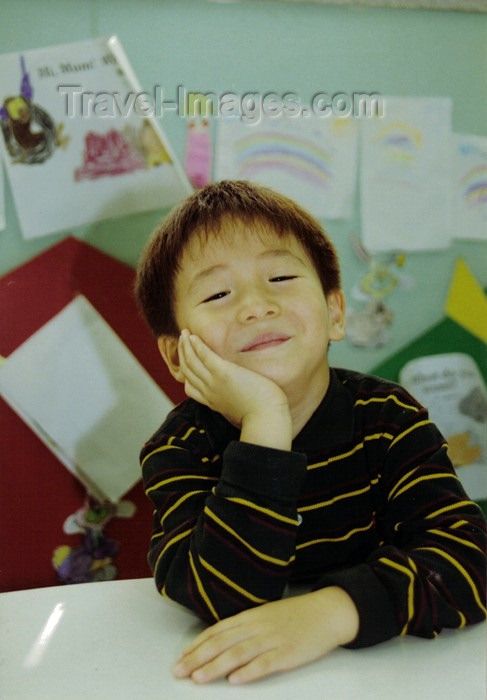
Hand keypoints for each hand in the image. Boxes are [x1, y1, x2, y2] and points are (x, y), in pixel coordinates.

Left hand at [173, 587, 358, 684]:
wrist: (325, 612)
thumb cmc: (294, 616)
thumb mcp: (264, 615)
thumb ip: (243, 627)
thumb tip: (217, 643)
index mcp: (250, 616)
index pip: (217, 631)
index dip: (196, 645)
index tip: (180, 658)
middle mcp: (257, 626)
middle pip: (222, 642)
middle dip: (198, 657)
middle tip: (179, 671)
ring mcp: (272, 639)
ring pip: (238, 653)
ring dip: (216, 667)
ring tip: (198, 678)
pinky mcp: (288, 653)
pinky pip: (265, 663)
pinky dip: (249, 671)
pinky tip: (235, 680)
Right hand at [178, 330, 291, 448]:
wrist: (266, 419)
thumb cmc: (261, 415)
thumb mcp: (241, 409)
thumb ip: (234, 401)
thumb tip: (240, 395)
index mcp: (212, 402)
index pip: (190, 387)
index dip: (185, 372)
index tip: (186, 360)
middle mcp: (209, 392)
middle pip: (187, 371)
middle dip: (182, 354)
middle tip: (182, 340)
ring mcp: (214, 382)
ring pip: (192, 362)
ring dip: (185, 346)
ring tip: (184, 334)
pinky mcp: (224, 373)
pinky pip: (205, 356)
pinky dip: (197, 346)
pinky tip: (194, 337)